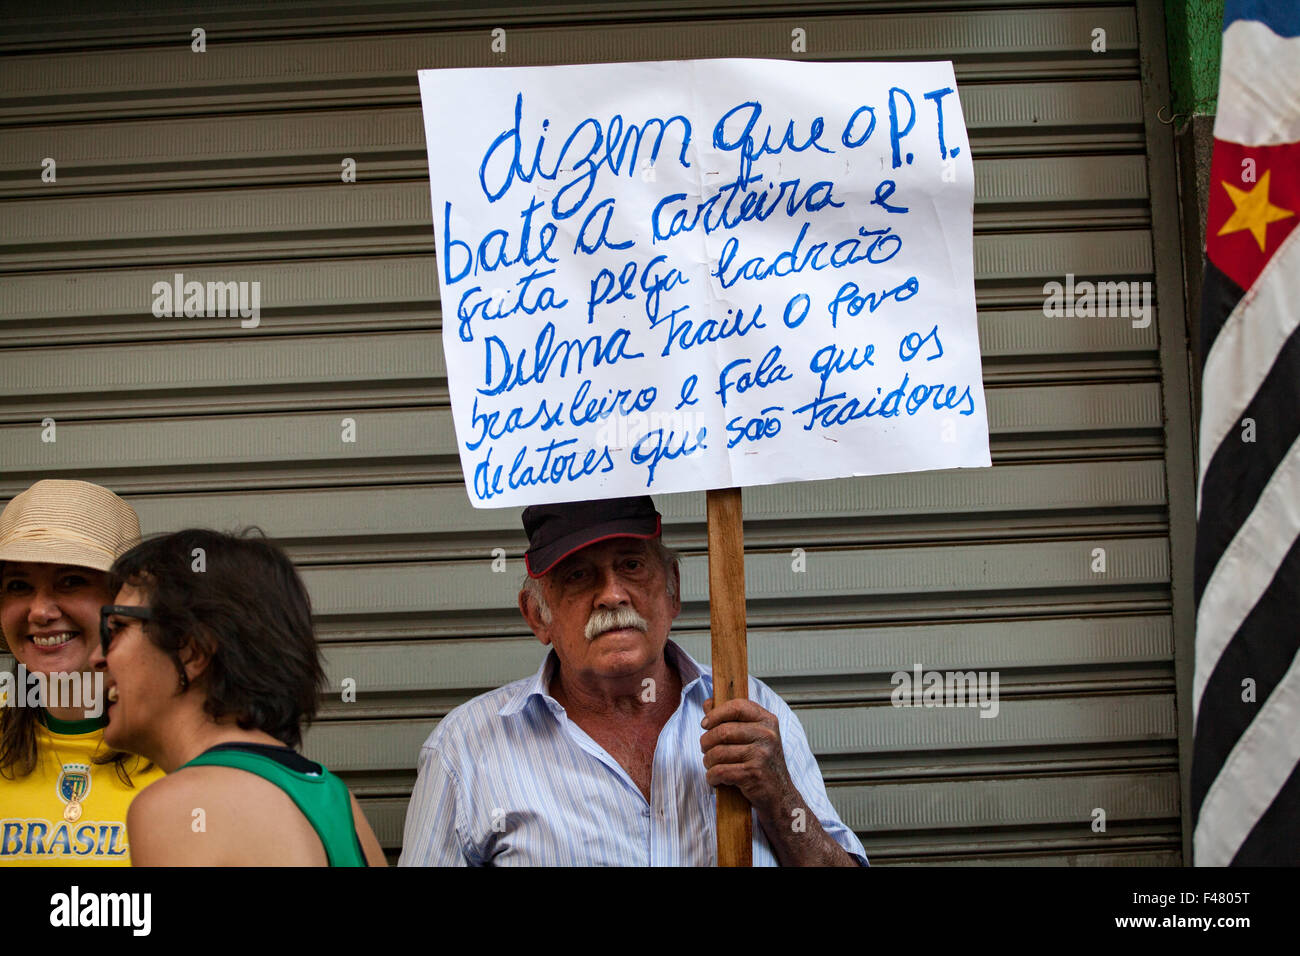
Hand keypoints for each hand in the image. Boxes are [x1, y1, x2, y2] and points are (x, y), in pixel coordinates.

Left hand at [700, 697, 796, 818]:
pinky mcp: (753, 774)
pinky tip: (716, 779)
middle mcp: (767, 735)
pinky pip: (720, 771)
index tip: (705, 724)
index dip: (716, 713)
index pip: (737, 706)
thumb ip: (730, 718)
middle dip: (707, 743)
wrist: (780, 795)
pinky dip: (712, 777)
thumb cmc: (762, 763)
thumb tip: (708, 703)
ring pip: (718, 752)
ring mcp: (761, 754)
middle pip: (722, 731)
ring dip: (708, 762)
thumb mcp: (753, 736)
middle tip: (707, 750)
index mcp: (767, 720)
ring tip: (712, 766)